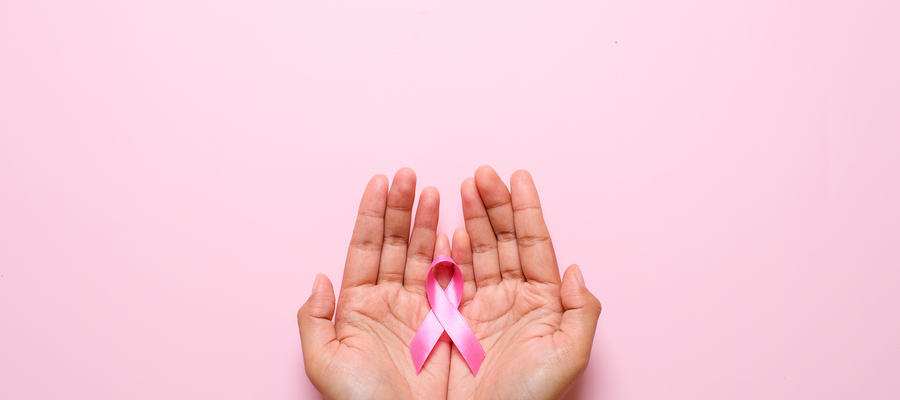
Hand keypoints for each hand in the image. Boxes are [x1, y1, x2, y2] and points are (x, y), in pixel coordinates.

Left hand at [297, 168, 450, 399]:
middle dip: (402, 208)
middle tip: (410, 176)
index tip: (380, 181)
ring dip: (428, 223)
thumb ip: (314, 319)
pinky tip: (455, 232)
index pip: (366, 248)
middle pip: (396, 243)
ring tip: (435, 191)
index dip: (372, 214)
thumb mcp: (325, 362)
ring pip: (424, 255)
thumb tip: (318, 278)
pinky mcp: (448, 323)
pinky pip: (452, 281)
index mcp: (358, 305)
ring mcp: (420, 309)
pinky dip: (454, 255)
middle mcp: (388, 302)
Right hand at [447, 166, 601, 399]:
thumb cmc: (530, 397)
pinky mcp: (452, 320)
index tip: (517, 177)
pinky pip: (450, 276)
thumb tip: (576, 269)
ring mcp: (481, 307)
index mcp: (542, 302)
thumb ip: (582, 311)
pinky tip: (447, 229)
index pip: (534, 244)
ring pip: (476, 251)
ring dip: (470, 219)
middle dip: (493, 205)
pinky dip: (447, 251)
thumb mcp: (568, 355)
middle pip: (503, 240)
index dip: (526, 210)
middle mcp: (513, 299)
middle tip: (482, 174)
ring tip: (462, 188)